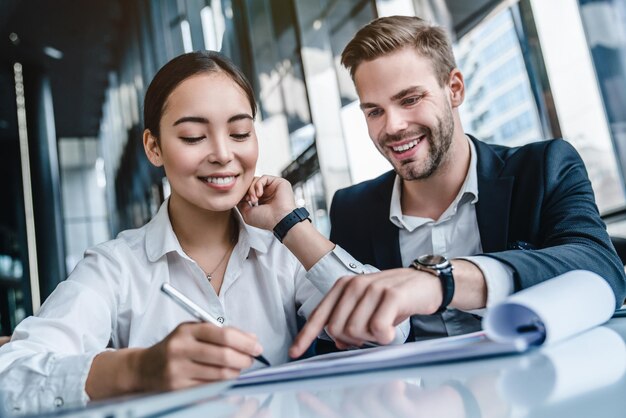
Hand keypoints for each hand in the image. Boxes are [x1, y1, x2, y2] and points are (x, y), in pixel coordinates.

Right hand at [133, 322, 262, 391]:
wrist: (145, 367)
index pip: (223, 335)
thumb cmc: (177, 346)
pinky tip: (227, 379)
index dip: (245, 342)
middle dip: (244, 359)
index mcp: (187, 330)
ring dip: (236, 373)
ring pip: (220, 375)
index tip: (257, 347)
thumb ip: (223, 332)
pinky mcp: (178, 389)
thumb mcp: (195, 331)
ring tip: (239, 369)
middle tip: (251, 360)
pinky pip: (210, 388)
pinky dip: (224, 385)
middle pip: (224, 356)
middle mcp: (180, 349)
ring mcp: (178, 370)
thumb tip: (252, 339)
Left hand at [238, 175, 295, 230]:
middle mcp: (267, 193)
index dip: (243, 194)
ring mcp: (273, 187)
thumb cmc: (266, 220)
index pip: (248, 190)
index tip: (242, 201)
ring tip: (254, 199)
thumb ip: (241, 203)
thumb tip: (238, 196)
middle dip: (247, 191)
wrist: (280, 220)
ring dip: (251, 188)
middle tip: (248, 199)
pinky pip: (264, 177)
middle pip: (251, 184)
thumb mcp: (247, 214)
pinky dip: (258, 184)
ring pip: (256, 180)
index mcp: (262, 201)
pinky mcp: (279, 182)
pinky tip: (260, 194)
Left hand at [289, 268, 442, 357]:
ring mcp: (371, 289)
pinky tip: (391, 330)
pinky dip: (384, 337)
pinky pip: (377, 329)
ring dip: (371, 338)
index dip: (306, 336)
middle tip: (371, 332)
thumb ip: (348, 322)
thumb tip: (339, 342)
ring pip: (355, 331)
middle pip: (337, 329)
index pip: (319, 315)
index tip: (294, 353)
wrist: (426, 283)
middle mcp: (353, 285)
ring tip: (384, 326)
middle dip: (352, 340)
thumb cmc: (393, 299)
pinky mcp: (390, 296)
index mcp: (343, 287)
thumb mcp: (366, 308)